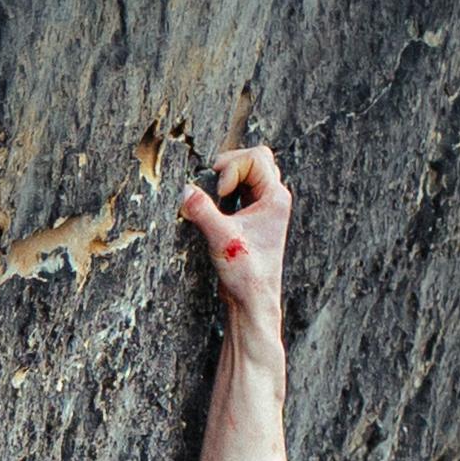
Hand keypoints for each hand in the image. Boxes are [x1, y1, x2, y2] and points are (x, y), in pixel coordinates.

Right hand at [180, 137, 290, 347]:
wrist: (252, 302)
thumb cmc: (246, 274)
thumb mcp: (221, 238)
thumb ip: (202, 211)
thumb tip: (184, 191)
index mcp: (275, 198)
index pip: (254, 158)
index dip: (232, 169)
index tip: (221, 193)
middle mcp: (274, 200)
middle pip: (257, 158)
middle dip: (232, 163)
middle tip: (214, 181)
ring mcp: (265, 209)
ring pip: (252, 172)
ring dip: (231, 176)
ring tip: (216, 192)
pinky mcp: (254, 219)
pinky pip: (244, 189)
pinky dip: (229, 189)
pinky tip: (217, 204)